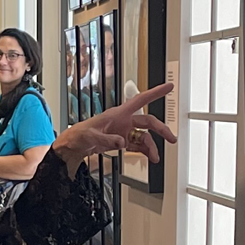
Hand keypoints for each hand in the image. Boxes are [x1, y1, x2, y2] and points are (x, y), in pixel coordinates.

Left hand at [53, 83, 177, 175]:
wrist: (73, 146)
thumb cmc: (78, 135)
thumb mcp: (91, 137)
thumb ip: (108, 140)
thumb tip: (122, 142)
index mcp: (117, 114)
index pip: (140, 100)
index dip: (155, 93)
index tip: (168, 87)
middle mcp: (123, 121)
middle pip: (148, 122)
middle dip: (161, 129)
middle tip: (171, 138)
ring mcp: (123, 131)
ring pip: (144, 136)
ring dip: (152, 146)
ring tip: (155, 157)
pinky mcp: (122, 142)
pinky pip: (138, 145)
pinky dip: (145, 151)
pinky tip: (150, 156)